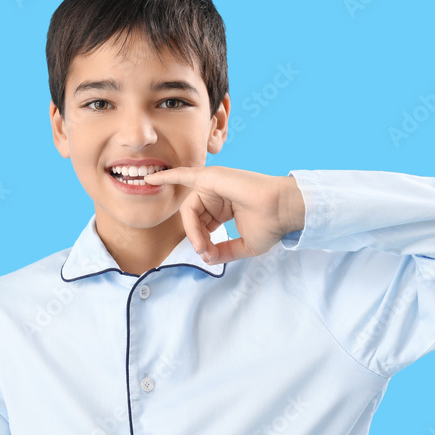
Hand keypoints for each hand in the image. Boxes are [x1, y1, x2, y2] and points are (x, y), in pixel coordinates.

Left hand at [142, 165, 305, 263]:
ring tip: (202, 244)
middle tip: (205, 250)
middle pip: (194, 218)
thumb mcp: (244, 245)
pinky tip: (151, 180)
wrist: (282, 211)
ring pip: (189, 210)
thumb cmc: (270, 225)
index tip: (211, 254)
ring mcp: (214, 184)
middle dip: (197, 237)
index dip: (204, 241)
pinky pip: (183, 176)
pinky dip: (167, 176)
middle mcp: (217, 194)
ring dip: (193, 230)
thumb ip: (224, 251)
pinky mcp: (211, 177)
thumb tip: (206, 258)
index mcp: (225, 207)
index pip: (202, 225)